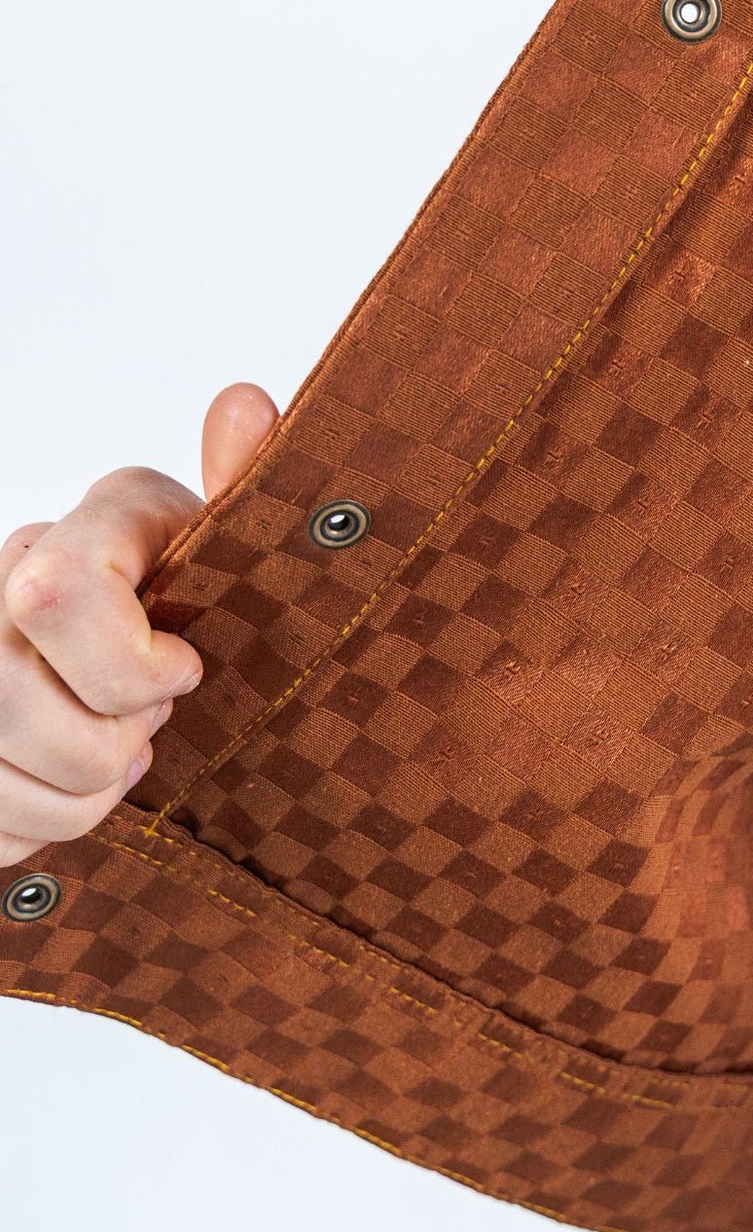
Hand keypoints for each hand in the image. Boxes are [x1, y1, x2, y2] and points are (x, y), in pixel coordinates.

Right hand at [0, 385, 277, 867]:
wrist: (149, 661)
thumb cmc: (213, 607)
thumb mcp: (246, 549)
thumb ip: (249, 482)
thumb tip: (244, 402)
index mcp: (84, 529)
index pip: (55, 596)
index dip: (126, 664)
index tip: (184, 675)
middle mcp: (4, 575)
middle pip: (10, 700)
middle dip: (99, 748)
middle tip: (147, 732)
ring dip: (69, 798)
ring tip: (113, 766)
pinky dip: (29, 829)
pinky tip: (63, 790)